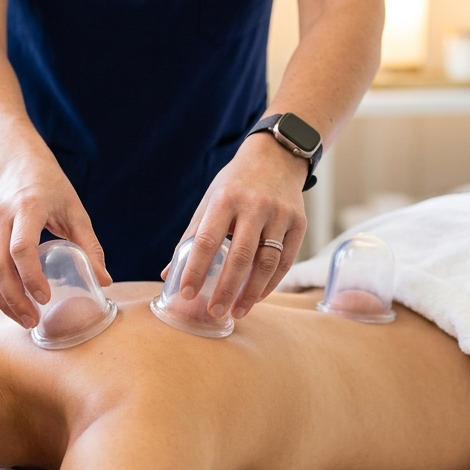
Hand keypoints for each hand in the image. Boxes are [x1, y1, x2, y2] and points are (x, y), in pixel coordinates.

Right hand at [0, 151, 110, 325]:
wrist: (18, 166)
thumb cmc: (52, 189)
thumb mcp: (76, 211)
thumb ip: (89, 246)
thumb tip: (104, 281)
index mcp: (27, 207)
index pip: (21, 248)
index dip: (31, 277)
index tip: (45, 298)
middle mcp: (0, 217)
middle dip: (14, 299)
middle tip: (33, 321)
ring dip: (2, 301)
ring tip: (23, 319)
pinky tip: (12, 304)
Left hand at [171, 131, 308, 319]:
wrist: (276, 157)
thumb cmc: (234, 185)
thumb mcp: (209, 202)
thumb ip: (191, 238)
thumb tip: (169, 275)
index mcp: (225, 200)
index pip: (207, 240)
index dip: (195, 269)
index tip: (187, 293)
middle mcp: (255, 207)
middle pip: (241, 257)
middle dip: (226, 289)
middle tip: (214, 312)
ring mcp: (280, 215)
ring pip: (266, 262)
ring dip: (251, 293)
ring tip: (237, 311)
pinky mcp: (300, 223)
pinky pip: (285, 261)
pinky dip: (271, 283)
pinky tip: (257, 296)